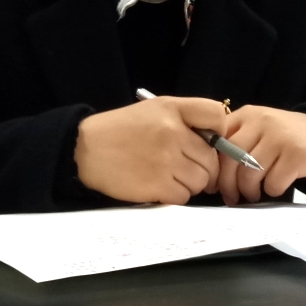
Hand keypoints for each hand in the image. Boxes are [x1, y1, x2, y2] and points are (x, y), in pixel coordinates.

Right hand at [74, 97, 229, 204]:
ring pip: (201, 180)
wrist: (85, 150)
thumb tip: (220, 142)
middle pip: (212, 158)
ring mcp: (166, 160)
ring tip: (170, 176)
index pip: (217, 115)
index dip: (219, 132)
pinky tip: (160, 186)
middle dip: (204, 166)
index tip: (210, 142)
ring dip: (190, 183)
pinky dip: (176, 195)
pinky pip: (184, 196)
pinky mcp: (158, 185)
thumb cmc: (122, 130)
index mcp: (173, 109)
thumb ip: (188, 119)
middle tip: (186, 167)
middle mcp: (173, 133)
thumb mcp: (154, 110)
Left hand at [215, 106, 305, 205]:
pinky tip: (275, 188)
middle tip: (231, 197)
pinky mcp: (298, 155)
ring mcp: (280, 137)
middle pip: (231, 158)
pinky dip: (271, 191)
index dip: (212, 167)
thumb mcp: (257, 130)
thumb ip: (235, 142)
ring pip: (250, 173)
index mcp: (246, 115)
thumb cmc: (283, 139)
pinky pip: (273, 182)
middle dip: (227, 184)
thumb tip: (210, 175)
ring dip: (249, 191)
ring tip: (253, 194)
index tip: (213, 185)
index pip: (217, 141)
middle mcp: (262, 122)